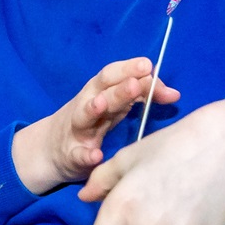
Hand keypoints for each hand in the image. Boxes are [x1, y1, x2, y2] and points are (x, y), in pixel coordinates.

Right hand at [12, 58, 180, 195]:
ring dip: (92, 109)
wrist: (50, 149)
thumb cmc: (92, 122)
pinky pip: (78, 154)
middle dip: (118, 87)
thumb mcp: (114, 106)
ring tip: (102, 105)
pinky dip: (85, 155)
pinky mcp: (71, 154)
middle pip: (101, 92)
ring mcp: (77, 130)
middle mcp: (86, 106)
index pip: (113, 75)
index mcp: (98, 92)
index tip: (149, 68)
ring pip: (84, 116)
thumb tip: (174, 93)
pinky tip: (95, 156)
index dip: (129, 70)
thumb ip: (141, 97)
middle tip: (136, 83)